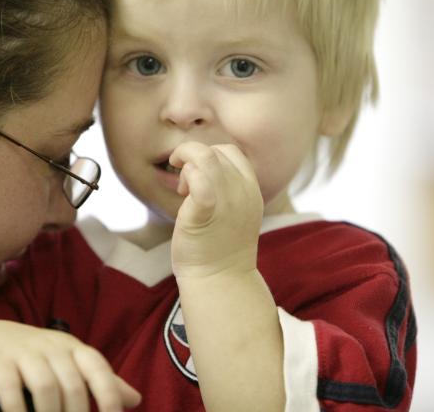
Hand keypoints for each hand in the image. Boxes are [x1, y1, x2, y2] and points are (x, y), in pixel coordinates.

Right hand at [0, 320, 140, 411]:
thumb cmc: (36, 357)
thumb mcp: (69, 362)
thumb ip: (100, 381)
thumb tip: (135, 400)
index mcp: (73, 348)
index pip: (97, 367)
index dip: (109, 394)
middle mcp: (51, 347)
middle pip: (72, 384)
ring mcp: (23, 353)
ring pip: (45, 386)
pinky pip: (10, 387)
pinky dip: (17, 409)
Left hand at [169, 142, 263, 278]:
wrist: (220, 281)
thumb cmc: (220, 248)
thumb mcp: (235, 213)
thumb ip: (227, 189)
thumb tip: (199, 169)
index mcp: (251, 190)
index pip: (231, 152)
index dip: (210, 157)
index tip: (197, 178)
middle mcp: (242, 192)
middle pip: (215, 152)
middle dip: (194, 162)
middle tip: (185, 188)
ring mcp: (226, 202)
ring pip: (205, 156)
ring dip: (186, 164)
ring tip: (182, 190)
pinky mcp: (204, 213)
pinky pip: (200, 181)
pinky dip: (189, 176)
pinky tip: (182, 193)